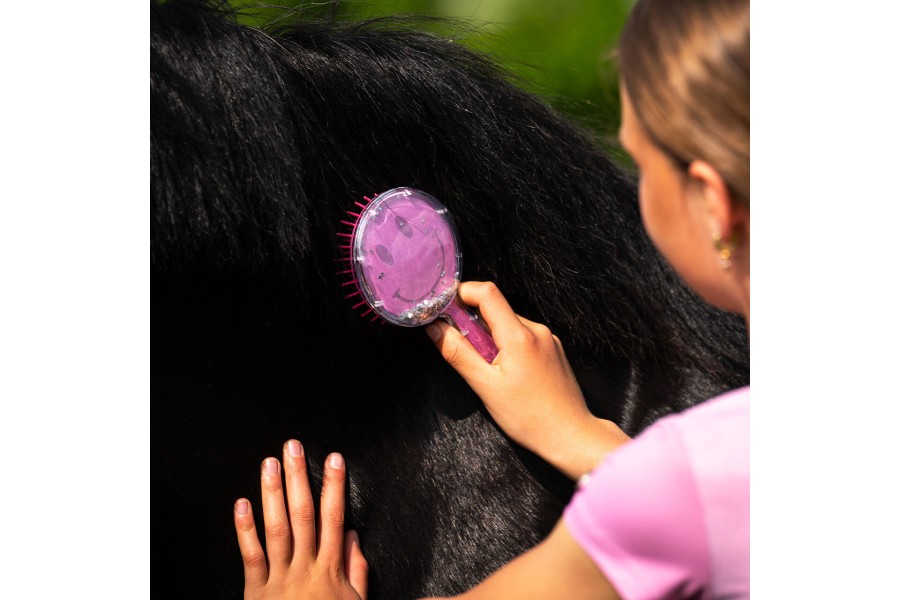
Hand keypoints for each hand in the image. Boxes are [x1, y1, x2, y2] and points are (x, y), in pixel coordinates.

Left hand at [233, 440, 367, 599]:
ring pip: (277, 529)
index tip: (335, 459)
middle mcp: (305, 568)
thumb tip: (353, 535)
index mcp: (330, 569)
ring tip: (270, 463)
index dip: (335, 487)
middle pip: (303, 515)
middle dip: (299, 478)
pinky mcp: (256, 591)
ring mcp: (279, 578)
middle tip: (294, 447)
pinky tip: (242, 503)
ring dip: (272, 493)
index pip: (335, 518)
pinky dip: (245, 529)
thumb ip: (357, 570)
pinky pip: (250, 556)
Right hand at [427, 282, 628, 478]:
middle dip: (473, 324)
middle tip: (465, 353)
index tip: (445, 311)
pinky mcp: (554, 350)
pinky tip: (508, 374)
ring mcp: (548, 339)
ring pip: (509, 324)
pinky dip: (507, 346)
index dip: (461, 294)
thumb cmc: (529, 417)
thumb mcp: (486, 387)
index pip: (487, 293)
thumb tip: (434, 328)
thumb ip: (458, 353)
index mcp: (519, 336)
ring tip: (491, 372)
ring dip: (491, 338)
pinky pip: (523, 337)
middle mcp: (537, 331)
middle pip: (496, 309)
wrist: (571, 435)